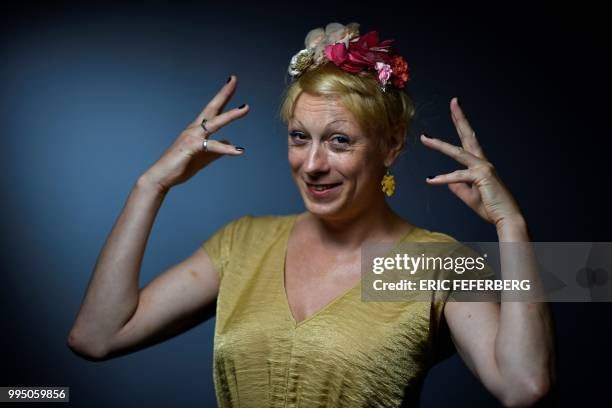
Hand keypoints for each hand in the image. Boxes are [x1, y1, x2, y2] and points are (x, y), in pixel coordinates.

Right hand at [142, 75, 248, 190]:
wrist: (162, 176)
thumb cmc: (180, 166)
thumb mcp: (203, 157)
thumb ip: (217, 150)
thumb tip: (229, 142)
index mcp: (197, 129)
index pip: (213, 109)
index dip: (223, 96)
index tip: (231, 82)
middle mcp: (194, 129)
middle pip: (212, 107)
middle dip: (224, 93)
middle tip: (234, 79)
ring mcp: (192, 137)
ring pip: (215, 123)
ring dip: (231, 115)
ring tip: (246, 108)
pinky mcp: (191, 147)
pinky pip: (213, 147)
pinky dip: (226, 149)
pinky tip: (239, 151)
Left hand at [420, 97, 522, 227]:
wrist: (506, 218)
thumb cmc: (490, 208)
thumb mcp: (470, 197)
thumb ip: (458, 188)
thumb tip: (448, 182)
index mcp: (480, 164)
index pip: (468, 140)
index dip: (461, 124)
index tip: (455, 108)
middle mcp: (483, 161)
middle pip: (468, 135)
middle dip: (460, 117)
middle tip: (454, 101)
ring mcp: (483, 167)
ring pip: (457, 152)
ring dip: (439, 145)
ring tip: (424, 138)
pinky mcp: (481, 177)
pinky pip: (457, 176)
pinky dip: (443, 178)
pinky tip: (430, 181)